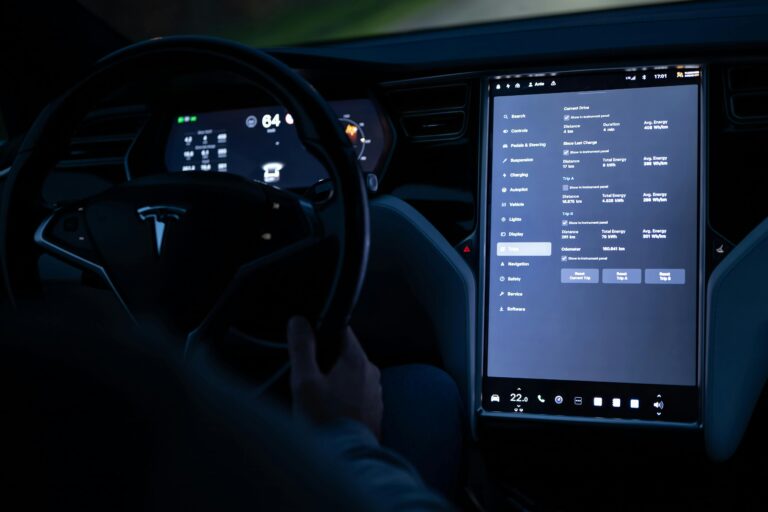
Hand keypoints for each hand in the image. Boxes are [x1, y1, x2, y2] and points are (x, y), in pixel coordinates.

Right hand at [287, 316, 382, 437]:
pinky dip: (344, 398)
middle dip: (326, 359)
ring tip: (316, 398)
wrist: (346, 460)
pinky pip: (357, 395)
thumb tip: (299, 321)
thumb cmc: (323, 420)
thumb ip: (302, 348)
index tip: (307, 341)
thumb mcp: (304, 382)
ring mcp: (376, 394)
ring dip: (335, 380)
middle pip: (345, 353)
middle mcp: (372, 373)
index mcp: (357, 359)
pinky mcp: (375, 412)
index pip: (341, 329)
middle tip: (307, 376)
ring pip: (352, 375)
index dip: (321, 331)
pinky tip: (329, 412)